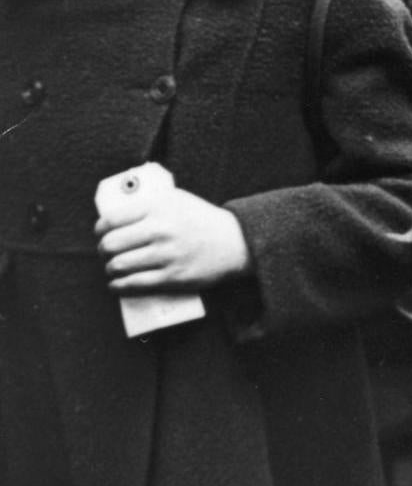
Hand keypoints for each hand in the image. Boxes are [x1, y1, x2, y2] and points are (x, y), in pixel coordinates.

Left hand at [97, 186, 249, 289]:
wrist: (236, 241)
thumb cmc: (202, 219)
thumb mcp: (177, 199)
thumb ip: (148, 204)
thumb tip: (115, 215)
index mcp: (160, 207)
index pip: (112, 219)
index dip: (100, 229)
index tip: (101, 233)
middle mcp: (161, 229)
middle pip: (110, 244)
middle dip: (103, 250)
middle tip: (107, 251)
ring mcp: (166, 254)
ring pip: (118, 265)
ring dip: (110, 268)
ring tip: (114, 266)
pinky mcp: (172, 276)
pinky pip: (133, 284)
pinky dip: (117, 286)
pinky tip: (116, 284)